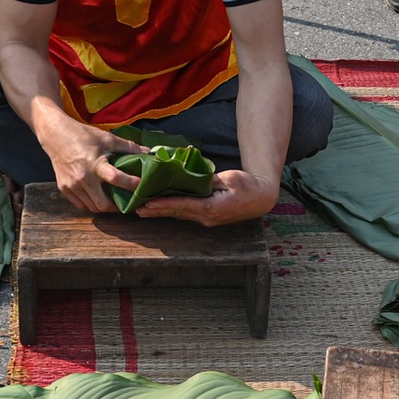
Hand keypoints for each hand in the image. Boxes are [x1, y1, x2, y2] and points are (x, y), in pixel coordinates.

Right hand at [36, 115, 145, 212]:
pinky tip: (96, 195)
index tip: (140, 185)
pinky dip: (90, 203)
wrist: (55, 135)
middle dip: (116, 206)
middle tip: (124, 201)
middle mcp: (83, 178)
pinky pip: (81, 204)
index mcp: (95, 164)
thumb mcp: (106, 138)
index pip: (115, 178)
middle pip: (103, 204)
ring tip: (112, 199)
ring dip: (103, 206)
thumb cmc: (82, 136)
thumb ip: (127, 147)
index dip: (130, 184)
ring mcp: (72, 186)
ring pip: (92, 207)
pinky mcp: (64, 189)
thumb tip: (148, 152)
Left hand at [134, 168, 277, 225]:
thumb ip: (208, 180)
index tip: (148, 203)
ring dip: (162, 212)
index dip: (164, 204)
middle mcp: (207, 217)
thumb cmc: (247, 186)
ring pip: (180, 215)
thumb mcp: (228, 178)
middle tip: (136, 209)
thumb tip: (191, 179)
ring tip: (143, 210)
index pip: (182, 205)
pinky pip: (187, 214)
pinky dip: (173, 211)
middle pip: (177, 213)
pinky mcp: (208, 218)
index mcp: (211, 207)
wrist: (262, 198)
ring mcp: (207, 220)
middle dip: (156, 211)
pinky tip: (161, 209)